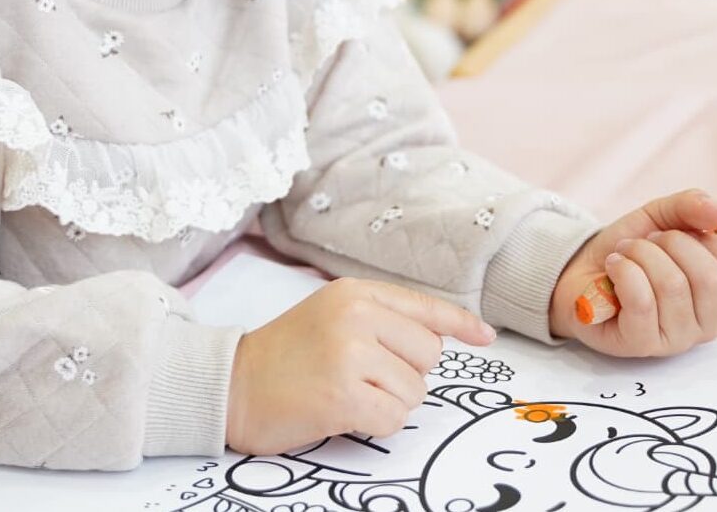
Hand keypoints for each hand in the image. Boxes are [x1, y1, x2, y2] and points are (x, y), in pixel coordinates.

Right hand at [226, 277, 494, 454]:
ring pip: (413, 392)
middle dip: (404, 375)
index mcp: (354, 292)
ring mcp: (350, 354)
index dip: (460, 324)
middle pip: (428, 356)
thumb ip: (378, 320)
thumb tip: (436, 342)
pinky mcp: (343, 394)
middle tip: (360, 377)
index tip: (486, 336)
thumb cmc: (283, 356)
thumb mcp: (330, 315)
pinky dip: (375, 425)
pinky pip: (393, 419)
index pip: (423, 307)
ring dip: (387, 403)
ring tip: (344, 393)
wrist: (231, 384)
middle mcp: (356, 316)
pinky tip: (342, 413)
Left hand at [548, 190, 716, 356]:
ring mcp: (678, 338)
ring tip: (625, 255)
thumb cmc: (631, 249)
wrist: (581, 271)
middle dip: (671, 244)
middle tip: (647, 243)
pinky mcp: (643, 344)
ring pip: (673, 285)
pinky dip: (623, 271)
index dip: (713, 241)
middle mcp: (708, 321)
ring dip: (640, 255)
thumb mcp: (661, 216)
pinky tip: (613, 269)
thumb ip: (692, 206)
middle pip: (711, 277)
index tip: (681, 233)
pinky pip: (642, 301)